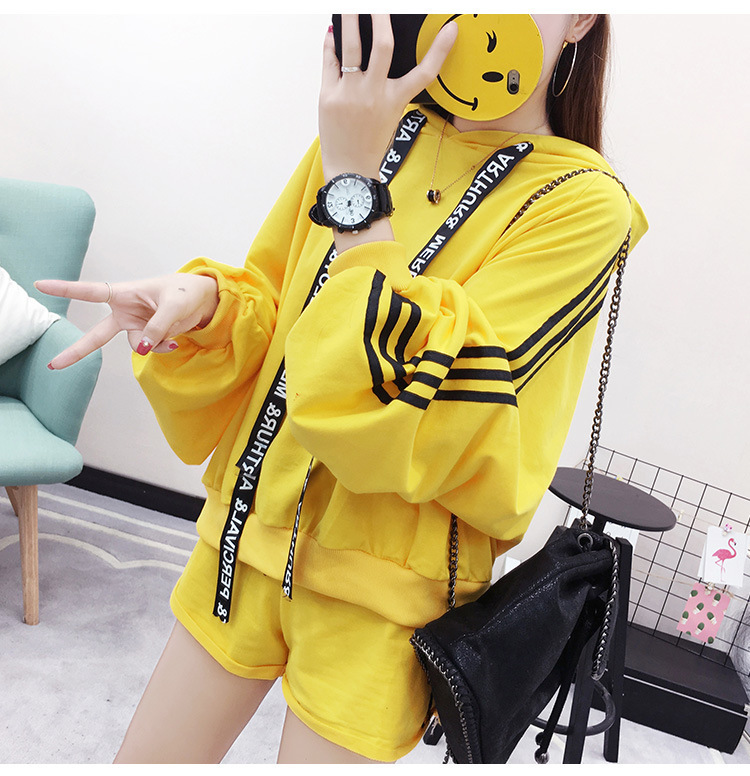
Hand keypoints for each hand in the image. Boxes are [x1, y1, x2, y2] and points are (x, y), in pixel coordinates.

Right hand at [35, 273, 219, 368]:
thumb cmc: (185, 292)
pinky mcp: (147, 335)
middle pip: (96, 334)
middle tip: (54, 364)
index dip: (66, 289)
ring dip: (153, 343)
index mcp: (124, 293)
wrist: (202, 300)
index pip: (90, 292)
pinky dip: (161, 347)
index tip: (40, 285)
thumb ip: (156, 328)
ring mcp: (135, 325)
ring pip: (135, 344)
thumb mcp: (174, 306)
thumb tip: (141, 350)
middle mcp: (124, 311)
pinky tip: (174, 340)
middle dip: (77, 350)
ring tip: (171, 333)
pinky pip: (149, 348)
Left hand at [319, 14, 456, 180]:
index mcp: (396, 100)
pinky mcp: (330, 96)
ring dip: (350, 19)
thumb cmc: (370, 143)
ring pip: (351, 46)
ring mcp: (351, 94)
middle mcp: (375, 94)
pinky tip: (333, 32)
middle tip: (377, 3)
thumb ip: (385, 86)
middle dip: (380, 16)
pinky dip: (331, 43)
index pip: (425, 73)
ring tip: (349, 6)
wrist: (350, 169)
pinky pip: (330, 61)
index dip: (440, 50)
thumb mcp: (389, 115)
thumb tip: (371, 50)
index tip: (451, 29)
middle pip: (383, 45)